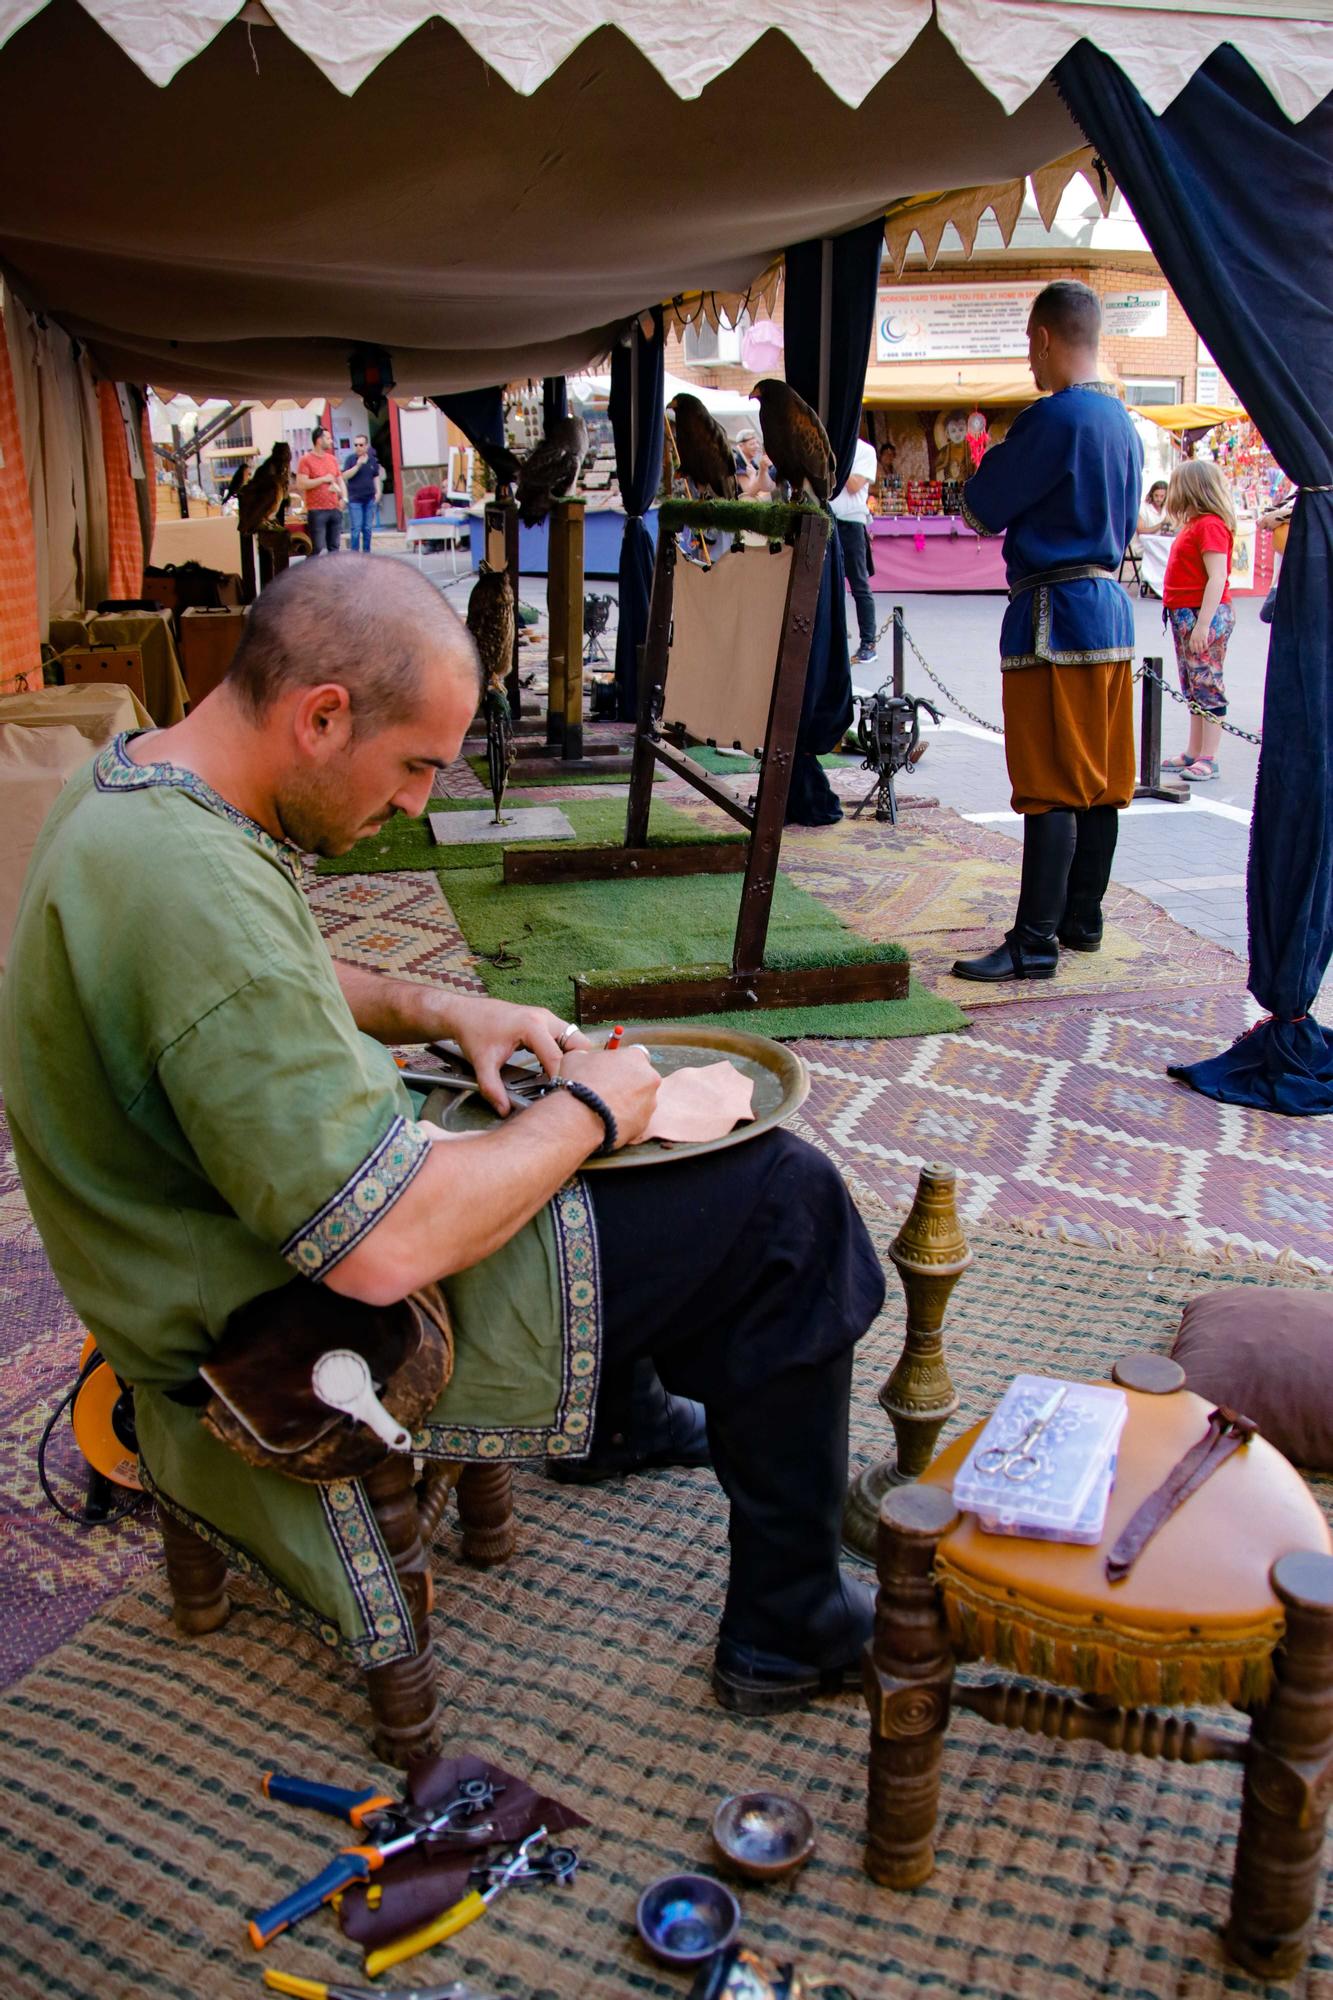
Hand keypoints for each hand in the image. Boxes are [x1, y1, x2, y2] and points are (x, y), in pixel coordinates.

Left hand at [447, 1000, 582, 1114]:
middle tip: (567, 1085)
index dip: (561, 1078)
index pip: (557, 1057)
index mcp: (532, 1026)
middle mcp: (544, 1018)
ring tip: (561, 1079)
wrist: (465, 1013)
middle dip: (577, 1065)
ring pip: (575, 1039)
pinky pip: (565, 1037)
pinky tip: (552, 1068)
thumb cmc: (474, 1032)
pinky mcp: (544, 1021)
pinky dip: (565, 1052)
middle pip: (578, 1043)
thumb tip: (504, 1109)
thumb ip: (492, 1088)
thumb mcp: (482, 1063)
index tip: (560, 1094)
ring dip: (572, 1058)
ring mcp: (546, 1017)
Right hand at [559, 1046, 659, 1148]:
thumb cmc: (580, 1083)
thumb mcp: (576, 1057)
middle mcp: (650, 1079)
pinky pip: (635, 1120)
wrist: (580, 1117)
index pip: (634, 1057)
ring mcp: (650, 1103)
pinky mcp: (644, 1124)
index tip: (610, 1072)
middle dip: (627, 1084)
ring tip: (605, 1108)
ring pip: (640, 1101)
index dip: (621, 1065)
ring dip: (627, 1103)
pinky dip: (624, 1121)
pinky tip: (607, 1121)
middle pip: (641, 1079)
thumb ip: (589, 1056)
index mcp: (636, 1057)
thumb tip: (586, 1059)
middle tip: (607, 1091)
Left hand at [1187, 620, 1210, 656]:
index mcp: (1192, 637)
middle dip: (1196, 651)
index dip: (1192, 649)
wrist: (1202, 623)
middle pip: (1195, 647)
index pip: (1191, 645)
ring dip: (1201, 650)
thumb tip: (1195, 641)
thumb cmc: (1198, 627)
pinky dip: (1205, 647)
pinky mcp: (1204, 637)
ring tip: (1202, 652)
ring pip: (1200, 647)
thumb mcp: (1194, 632)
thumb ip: (1194, 637)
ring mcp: (1200, 638)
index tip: (1193, 651)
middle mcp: (1195, 639)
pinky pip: (1205, 644)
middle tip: (1198, 653)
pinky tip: (1206, 648)